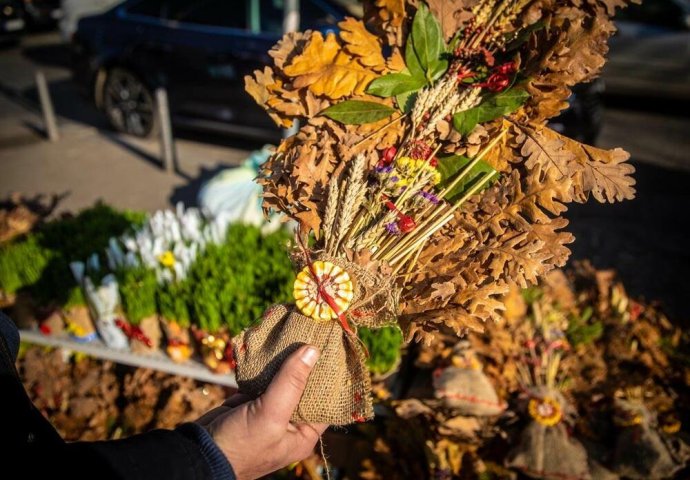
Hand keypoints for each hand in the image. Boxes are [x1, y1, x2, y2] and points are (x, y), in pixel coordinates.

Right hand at [198, 345, 326, 479]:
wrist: (197, 453)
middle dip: (306, 364)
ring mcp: (269, 412)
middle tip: (314, 334)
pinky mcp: (250, 402)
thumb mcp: (271, 414)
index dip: (330, 378)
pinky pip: (263, 379)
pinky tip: (271, 344)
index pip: (325, 402)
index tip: (333, 350)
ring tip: (297, 333)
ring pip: (283, 381)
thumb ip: (291, 382)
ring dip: (285, 361)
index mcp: (303, 434)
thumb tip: (313, 350)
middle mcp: (290, 423)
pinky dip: (265, 364)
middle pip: (304, 388)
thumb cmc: (240, 444)